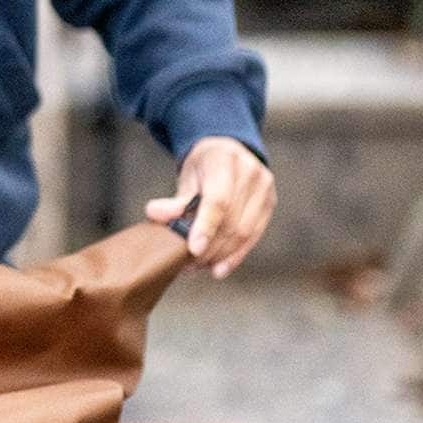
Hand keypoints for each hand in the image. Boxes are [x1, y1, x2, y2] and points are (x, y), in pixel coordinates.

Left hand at [147, 137, 275, 279]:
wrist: (228, 152)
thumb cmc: (203, 166)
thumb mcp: (186, 177)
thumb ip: (175, 200)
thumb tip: (153, 214)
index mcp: (225, 160)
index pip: (218, 199)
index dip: (206, 226)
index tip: (193, 249)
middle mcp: (250, 172)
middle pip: (231, 220)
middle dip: (209, 248)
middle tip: (186, 264)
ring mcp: (264, 188)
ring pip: (244, 232)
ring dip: (219, 255)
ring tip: (197, 267)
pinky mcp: (269, 204)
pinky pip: (253, 236)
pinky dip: (235, 256)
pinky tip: (218, 269)